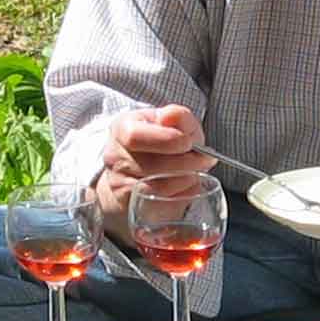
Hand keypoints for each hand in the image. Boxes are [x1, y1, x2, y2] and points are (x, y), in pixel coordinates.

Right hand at [95, 105, 213, 225]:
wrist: (144, 167)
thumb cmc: (162, 142)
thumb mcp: (173, 123)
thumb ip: (178, 116)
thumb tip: (170, 116)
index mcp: (122, 128)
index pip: (135, 137)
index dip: (166, 140)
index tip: (188, 143)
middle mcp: (114, 156)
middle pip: (150, 165)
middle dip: (184, 163)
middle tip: (204, 160)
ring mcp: (119, 182)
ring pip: (157, 186)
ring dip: (184, 179)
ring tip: (196, 171)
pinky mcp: (129, 204)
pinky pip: (159, 202)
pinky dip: (179, 194)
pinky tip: (187, 185)